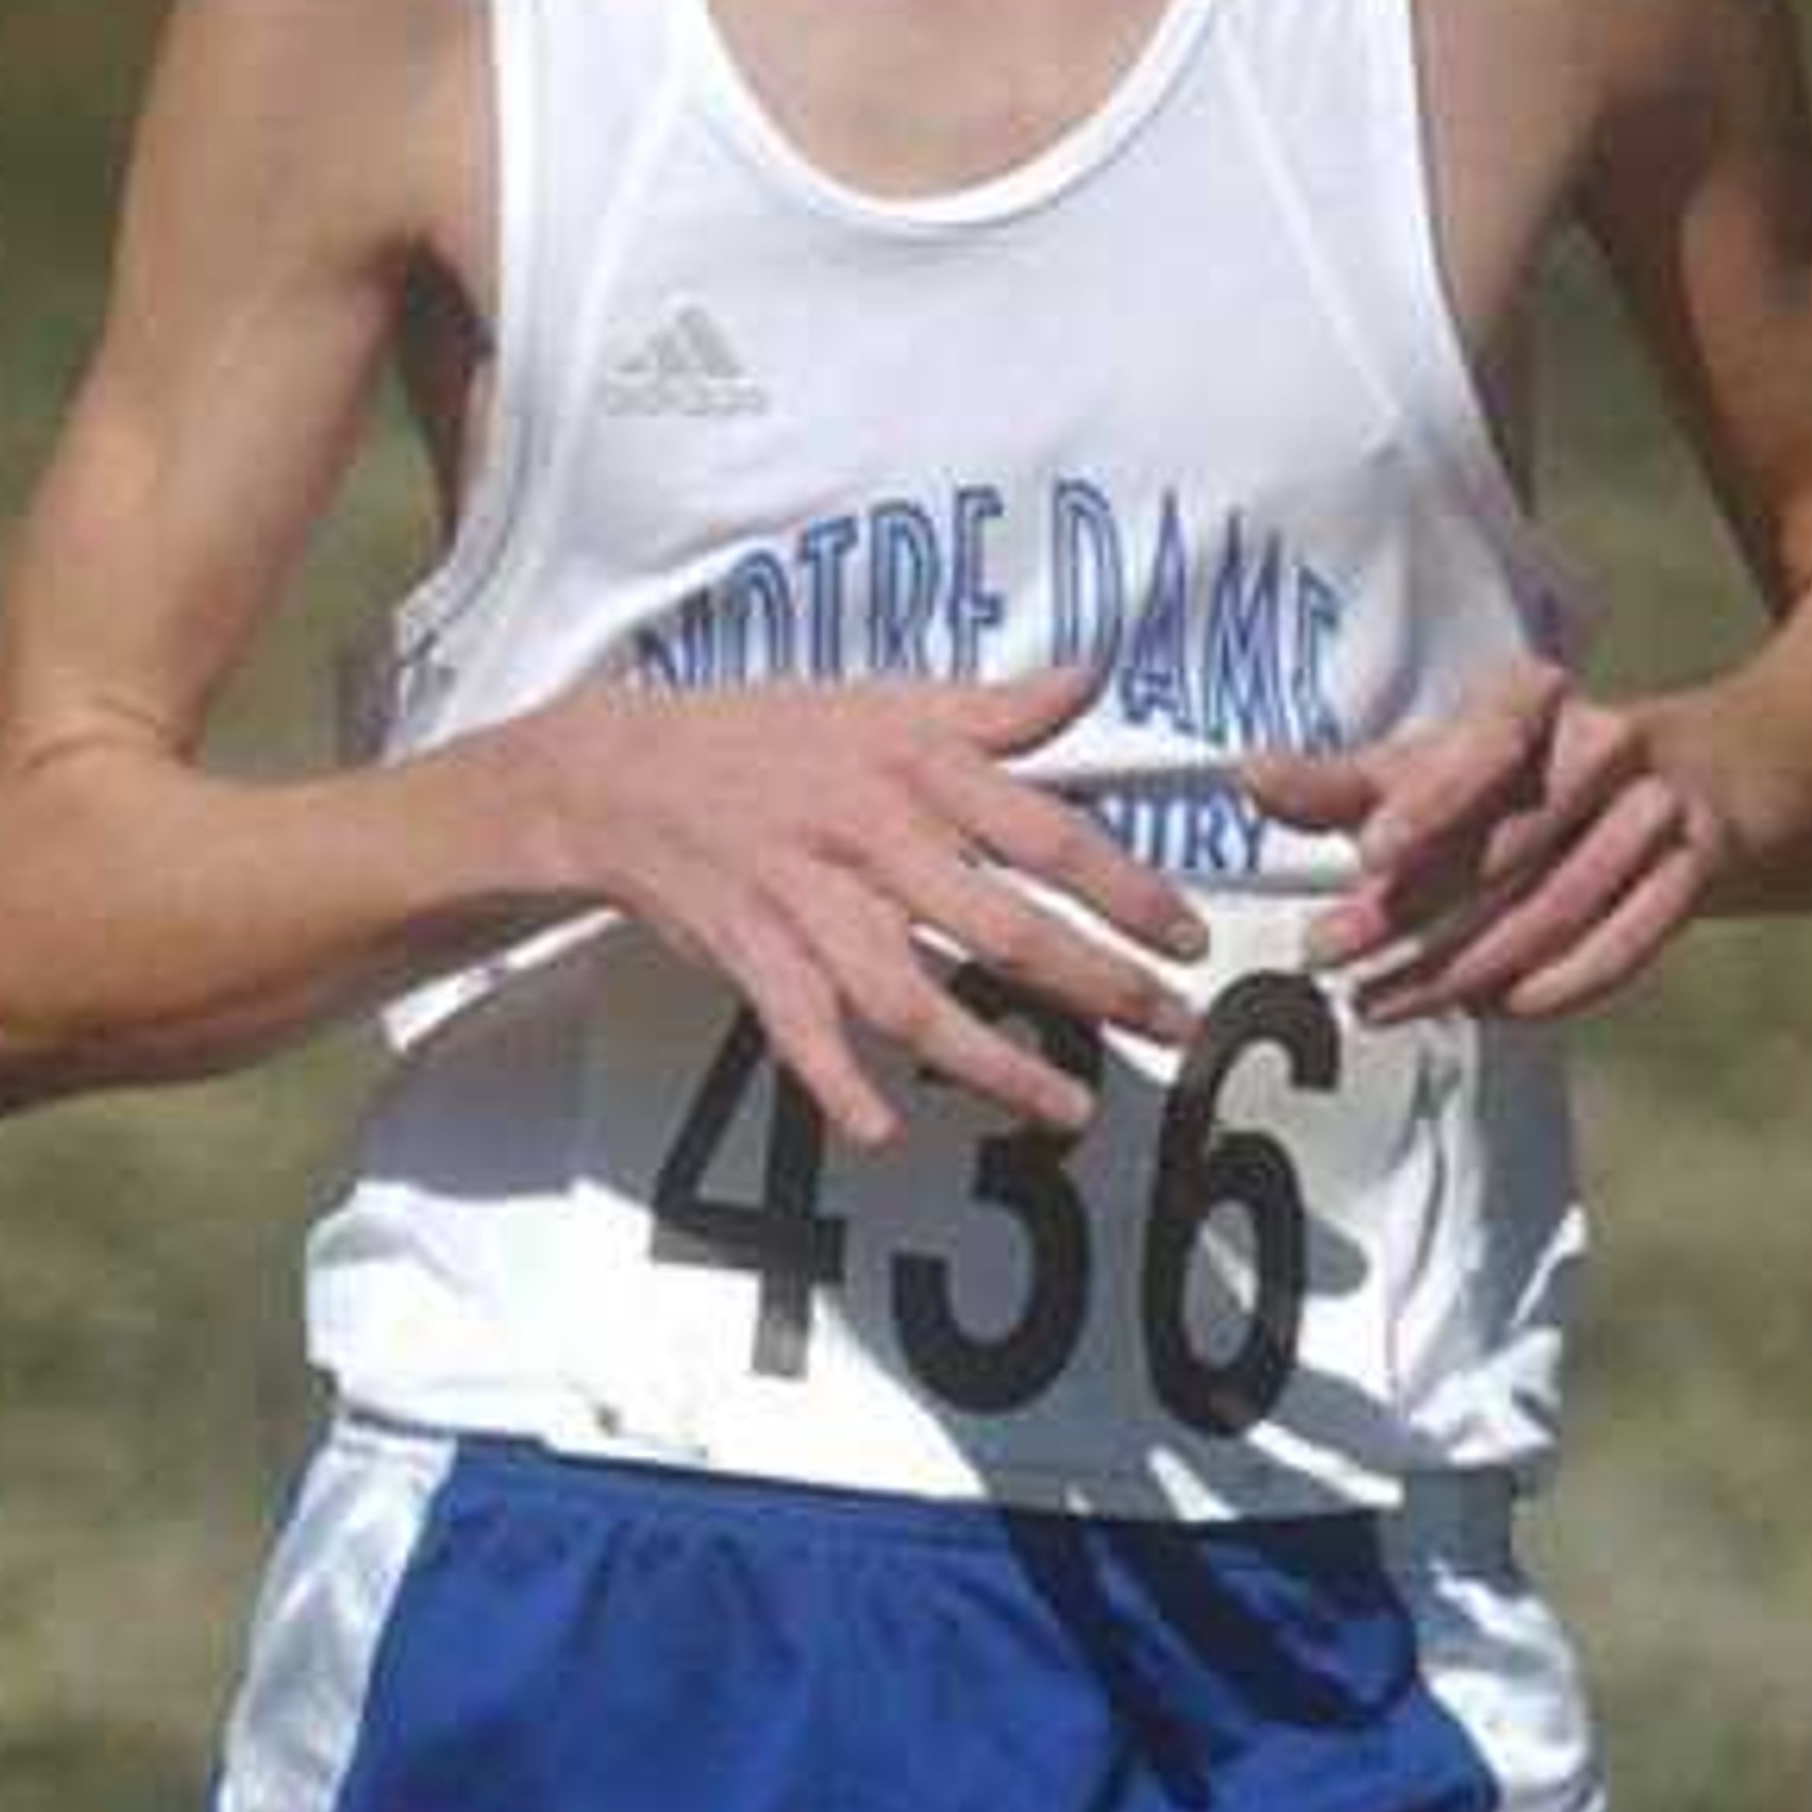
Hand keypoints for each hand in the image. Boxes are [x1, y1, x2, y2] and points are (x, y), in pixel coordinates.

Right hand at [550, 646, 1208, 1151]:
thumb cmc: (768, 738)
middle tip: (1170, 1025)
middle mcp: (868, 837)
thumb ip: (993, 709)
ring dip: (994, 1061)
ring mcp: (807, 901)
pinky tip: (885, 1132)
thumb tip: (1086, 679)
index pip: (1043, 832)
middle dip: (1097, 984)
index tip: (1186, 934)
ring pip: (911, 994)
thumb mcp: (884, 703)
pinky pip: (799, 1030)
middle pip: (1000, 923)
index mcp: (913, 770)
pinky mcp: (752, 952)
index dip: (1124, 887)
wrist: (625, 771)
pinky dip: (838, 1084)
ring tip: (1067, 1109)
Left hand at [1244, 659, 1732, 1024]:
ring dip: (1462, 969)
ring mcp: (1658, 808)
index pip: (1488, 739)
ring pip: (1556, 906)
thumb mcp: (1433, 770)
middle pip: (1510, 842)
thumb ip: (1345, 784)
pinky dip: (1550, 988)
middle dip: (1411, 912)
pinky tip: (1485, 1010)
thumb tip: (1251, 777)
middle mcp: (1606, 742)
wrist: (1683, 786)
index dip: (1434, 798)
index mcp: (1535, 701)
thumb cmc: (1528, 780)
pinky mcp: (1694, 873)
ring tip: (1380, 1002)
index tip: (1368, 854)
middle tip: (1328, 957)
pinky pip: (1621, 947)